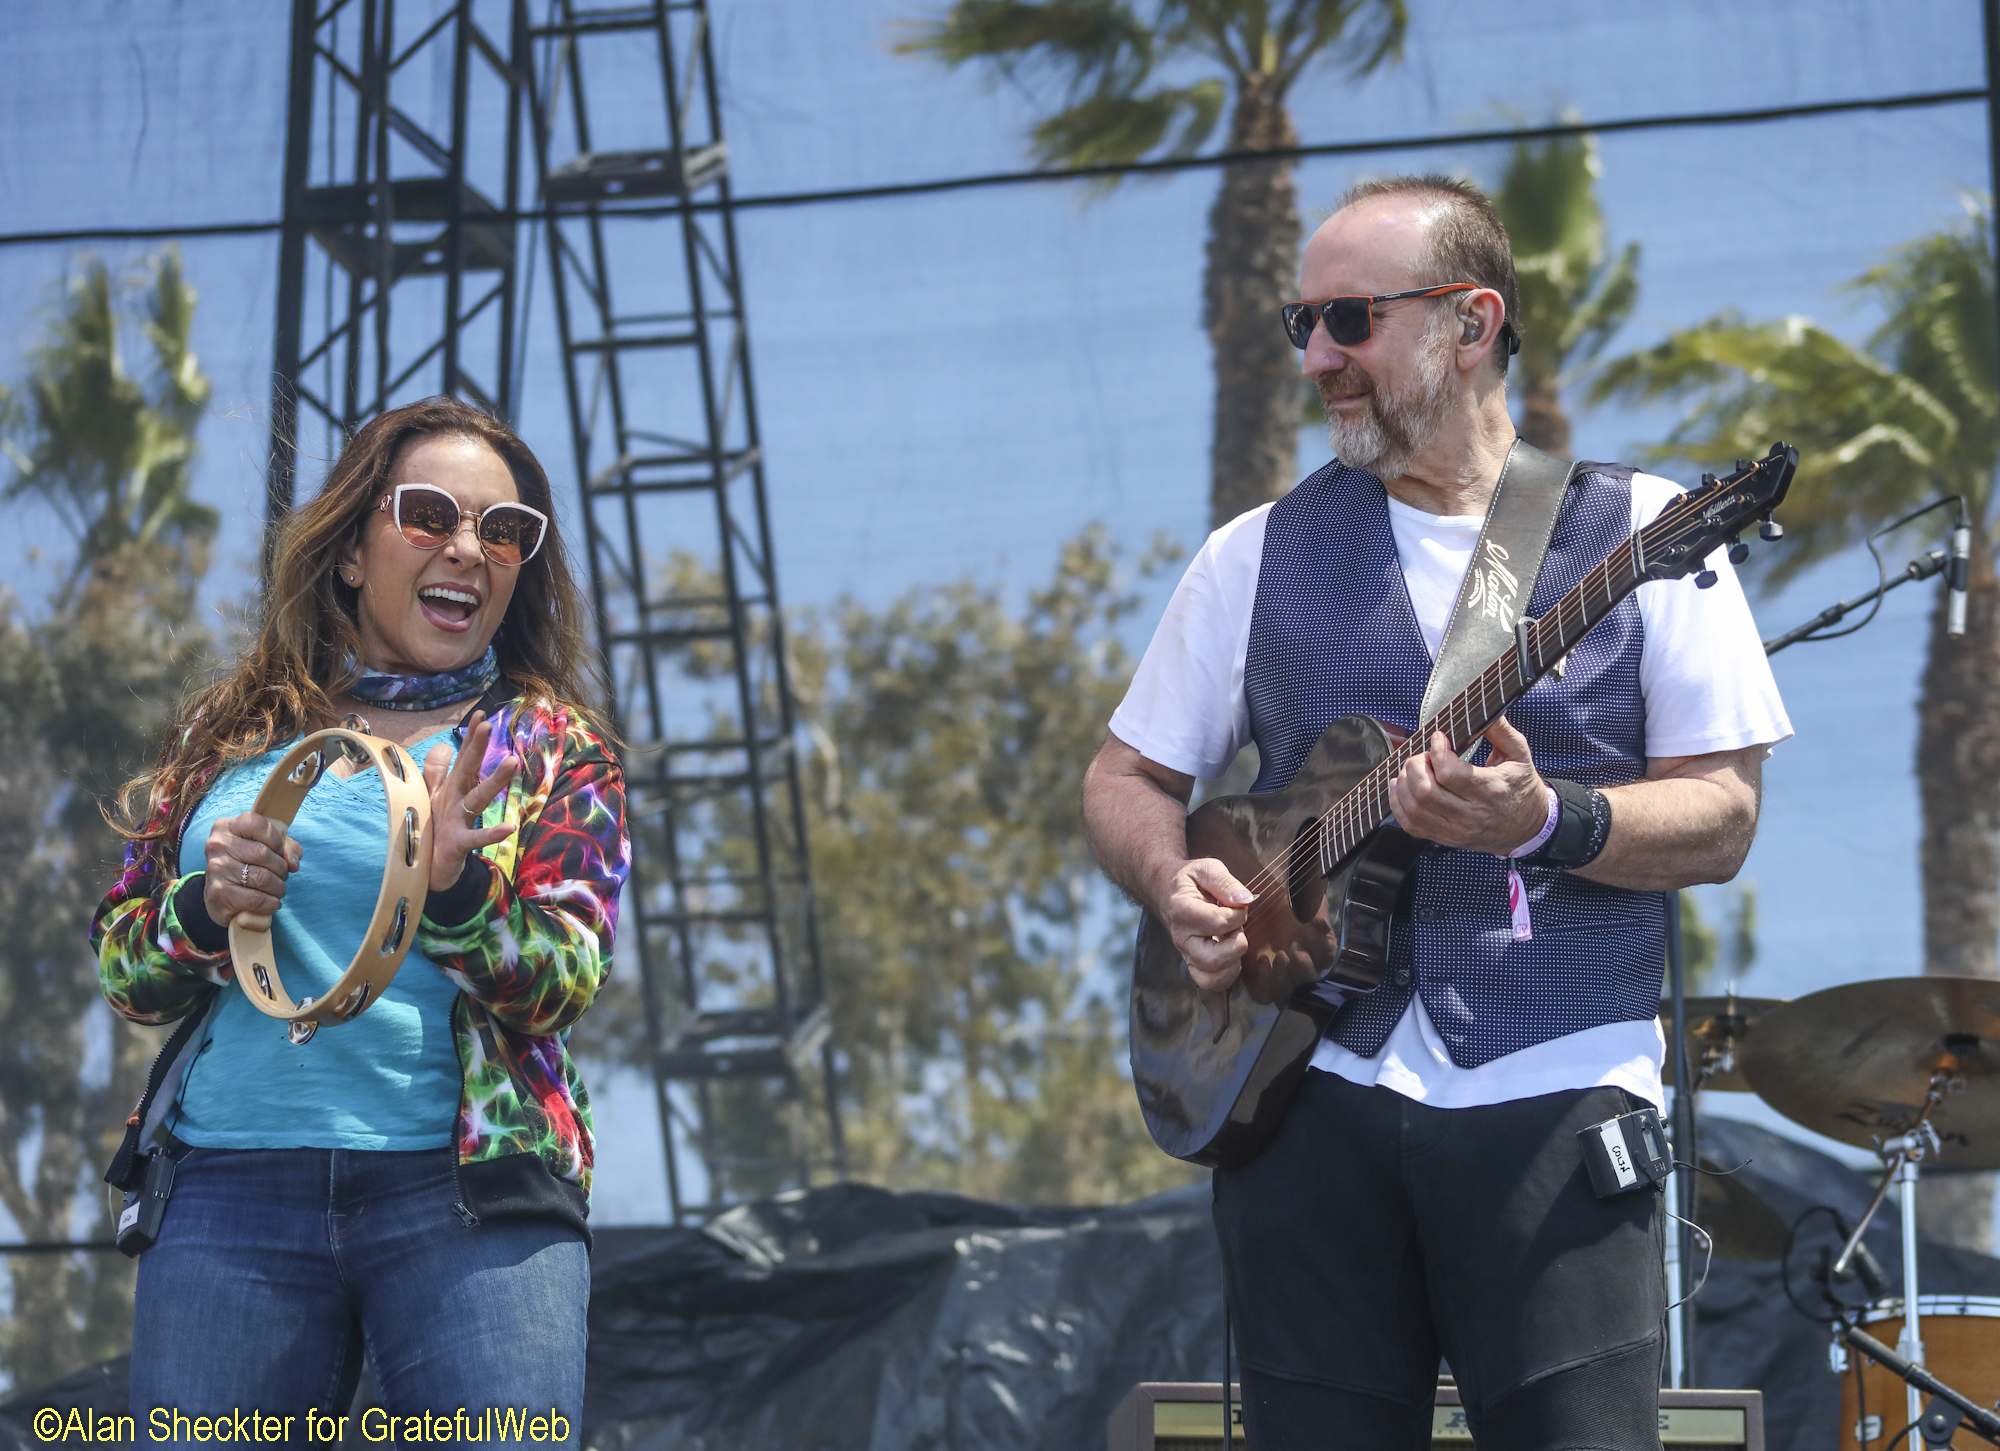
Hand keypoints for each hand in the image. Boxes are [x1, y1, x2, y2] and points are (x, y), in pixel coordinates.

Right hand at [203, 812, 302, 930]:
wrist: (218, 895)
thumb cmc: (246, 864)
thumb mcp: (265, 846)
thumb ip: (285, 847)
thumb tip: (293, 863)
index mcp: (226, 827)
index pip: (258, 824)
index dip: (276, 840)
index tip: (277, 851)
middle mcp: (217, 846)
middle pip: (263, 854)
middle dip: (281, 868)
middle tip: (280, 876)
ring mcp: (216, 870)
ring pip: (263, 878)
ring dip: (278, 888)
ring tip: (276, 889)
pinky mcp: (218, 894)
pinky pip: (257, 899)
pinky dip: (271, 903)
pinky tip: (270, 903)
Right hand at [423, 712, 519, 891]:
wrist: (426, 871)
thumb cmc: (433, 830)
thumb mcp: (435, 800)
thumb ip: (437, 773)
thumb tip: (442, 747)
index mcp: (451, 790)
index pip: (463, 759)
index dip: (471, 738)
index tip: (482, 714)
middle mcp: (452, 801)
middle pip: (466, 770)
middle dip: (476, 748)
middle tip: (488, 725)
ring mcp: (453, 822)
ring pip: (477, 798)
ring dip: (494, 781)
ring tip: (512, 762)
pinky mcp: (456, 844)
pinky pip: (476, 838)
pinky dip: (491, 833)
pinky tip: (510, 827)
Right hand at [1160, 858, 1256, 993]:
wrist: (1167, 891)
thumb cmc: (1190, 880)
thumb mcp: (1207, 868)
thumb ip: (1226, 883)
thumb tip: (1246, 900)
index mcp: (1182, 910)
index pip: (1218, 923)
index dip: (1238, 914)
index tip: (1238, 904)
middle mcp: (1181, 937)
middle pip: (1213, 959)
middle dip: (1237, 944)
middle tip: (1237, 928)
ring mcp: (1185, 953)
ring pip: (1212, 977)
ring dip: (1233, 963)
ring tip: (1233, 941)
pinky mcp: (1192, 964)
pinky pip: (1209, 983)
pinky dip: (1227, 975)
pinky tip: (1231, 955)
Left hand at [1387, 717, 1548, 854]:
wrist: (1529, 827)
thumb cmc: (1521, 788)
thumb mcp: (1520, 755)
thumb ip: (1501, 731)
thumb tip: (1484, 708)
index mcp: (1490, 790)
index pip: (1449, 773)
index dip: (1436, 751)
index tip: (1438, 738)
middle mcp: (1471, 814)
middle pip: (1425, 792)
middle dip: (1415, 766)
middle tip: (1423, 756)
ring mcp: (1457, 829)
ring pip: (1415, 808)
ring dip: (1405, 783)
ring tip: (1413, 769)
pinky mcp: (1446, 838)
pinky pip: (1412, 825)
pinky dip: (1399, 805)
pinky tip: (1401, 788)